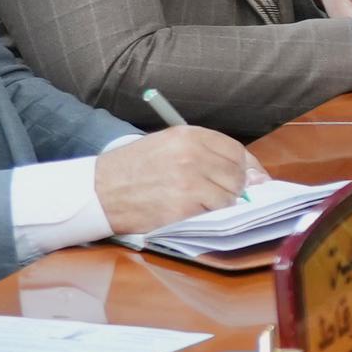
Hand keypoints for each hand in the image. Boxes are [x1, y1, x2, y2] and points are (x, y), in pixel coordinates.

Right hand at [94, 126, 259, 234]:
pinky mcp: (183, 207)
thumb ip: (205, 155)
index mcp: (189, 135)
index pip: (236, 151)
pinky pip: (213, 213)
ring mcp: (189, 181)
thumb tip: (253, 176)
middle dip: (236, 188)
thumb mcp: (166, 146)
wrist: (98, 190)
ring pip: (229, 197)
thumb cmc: (132, 169)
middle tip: (220, 194)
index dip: (249, 168)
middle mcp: (192, 155)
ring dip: (221, 204)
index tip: (253, 179)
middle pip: (237, 175)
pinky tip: (191, 212)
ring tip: (199, 203)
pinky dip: (208, 216)